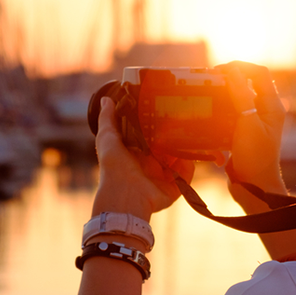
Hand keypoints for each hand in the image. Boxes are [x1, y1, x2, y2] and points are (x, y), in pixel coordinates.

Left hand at [93, 97, 193, 220]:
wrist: (125, 195)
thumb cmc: (113, 167)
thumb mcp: (107, 138)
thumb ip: (108, 118)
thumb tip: (106, 99)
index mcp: (136, 154)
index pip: (151, 137)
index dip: (159, 126)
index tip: (166, 112)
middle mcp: (150, 165)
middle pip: (168, 148)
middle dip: (175, 137)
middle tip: (183, 124)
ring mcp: (162, 177)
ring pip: (179, 160)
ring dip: (185, 150)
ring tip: (189, 138)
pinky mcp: (172, 188)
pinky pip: (186, 176)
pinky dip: (189, 167)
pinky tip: (190, 156)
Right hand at [218, 61, 285, 190]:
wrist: (254, 187)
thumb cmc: (256, 157)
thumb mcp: (248, 123)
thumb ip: (241, 95)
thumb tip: (232, 70)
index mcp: (272, 106)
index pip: (260, 73)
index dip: (240, 66)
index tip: (219, 69)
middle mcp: (265, 111)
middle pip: (247, 83)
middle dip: (228, 78)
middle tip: (208, 79)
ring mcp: (254, 121)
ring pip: (236, 98)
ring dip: (222, 94)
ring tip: (205, 94)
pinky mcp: (241, 133)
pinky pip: (229, 114)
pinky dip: (219, 111)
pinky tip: (208, 113)